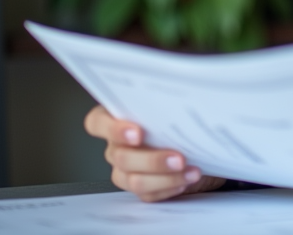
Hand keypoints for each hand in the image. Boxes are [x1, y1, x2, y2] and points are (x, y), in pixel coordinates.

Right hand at [84, 105, 225, 201]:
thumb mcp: (171, 105)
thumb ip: (166, 103)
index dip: (112, 129)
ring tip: (190, 171)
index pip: (97, 122)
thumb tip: (182, 99)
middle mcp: (116, 146)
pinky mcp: (139, 187)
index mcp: (116, 120)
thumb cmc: (177, 117)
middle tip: (178, 158)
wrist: (195, 142)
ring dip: (165, 178)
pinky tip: (185, 179)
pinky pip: (148, 194)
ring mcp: (124, 170)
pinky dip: (169, 188)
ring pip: (133, 180)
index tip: (137, 133)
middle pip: (121, 157)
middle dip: (152, 160)